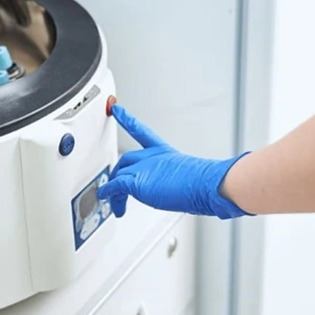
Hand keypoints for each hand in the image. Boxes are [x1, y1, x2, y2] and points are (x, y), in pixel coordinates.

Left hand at [96, 104, 251, 218]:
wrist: (208, 185)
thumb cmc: (207, 183)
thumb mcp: (193, 177)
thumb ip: (187, 181)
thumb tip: (204, 196)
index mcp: (164, 152)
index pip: (141, 131)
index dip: (127, 119)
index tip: (117, 110)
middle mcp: (152, 157)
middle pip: (126, 160)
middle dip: (119, 173)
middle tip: (115, 187)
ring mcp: (144, 168)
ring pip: (119, 174)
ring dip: (114, 191)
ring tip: (114, 204)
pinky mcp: (138, 182)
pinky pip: (116, 186)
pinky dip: (108, 193)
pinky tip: (106, 198)